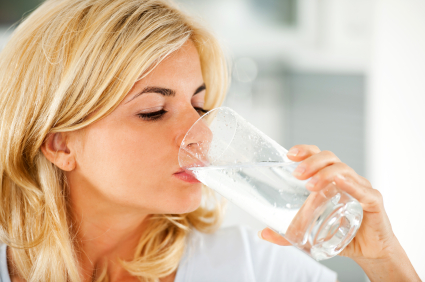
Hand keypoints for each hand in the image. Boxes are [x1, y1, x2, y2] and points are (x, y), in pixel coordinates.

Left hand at [258, 144, 394, 259]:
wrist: (370, 252)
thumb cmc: (343, 234)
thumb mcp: (311, 233)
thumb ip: (288, 234)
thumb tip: (263, 233)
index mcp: (331, 180)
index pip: (318, 157)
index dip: (305, 151)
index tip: (289, 155)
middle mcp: (346, 179)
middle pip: (329, 158)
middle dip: (311, 162)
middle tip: (297, 174)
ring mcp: (361, 188)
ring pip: (343, 170)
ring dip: (325, 174)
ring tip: (310, 185)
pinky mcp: (373, 201)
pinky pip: (362, 189)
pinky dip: (351, 184)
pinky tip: (340, 181)